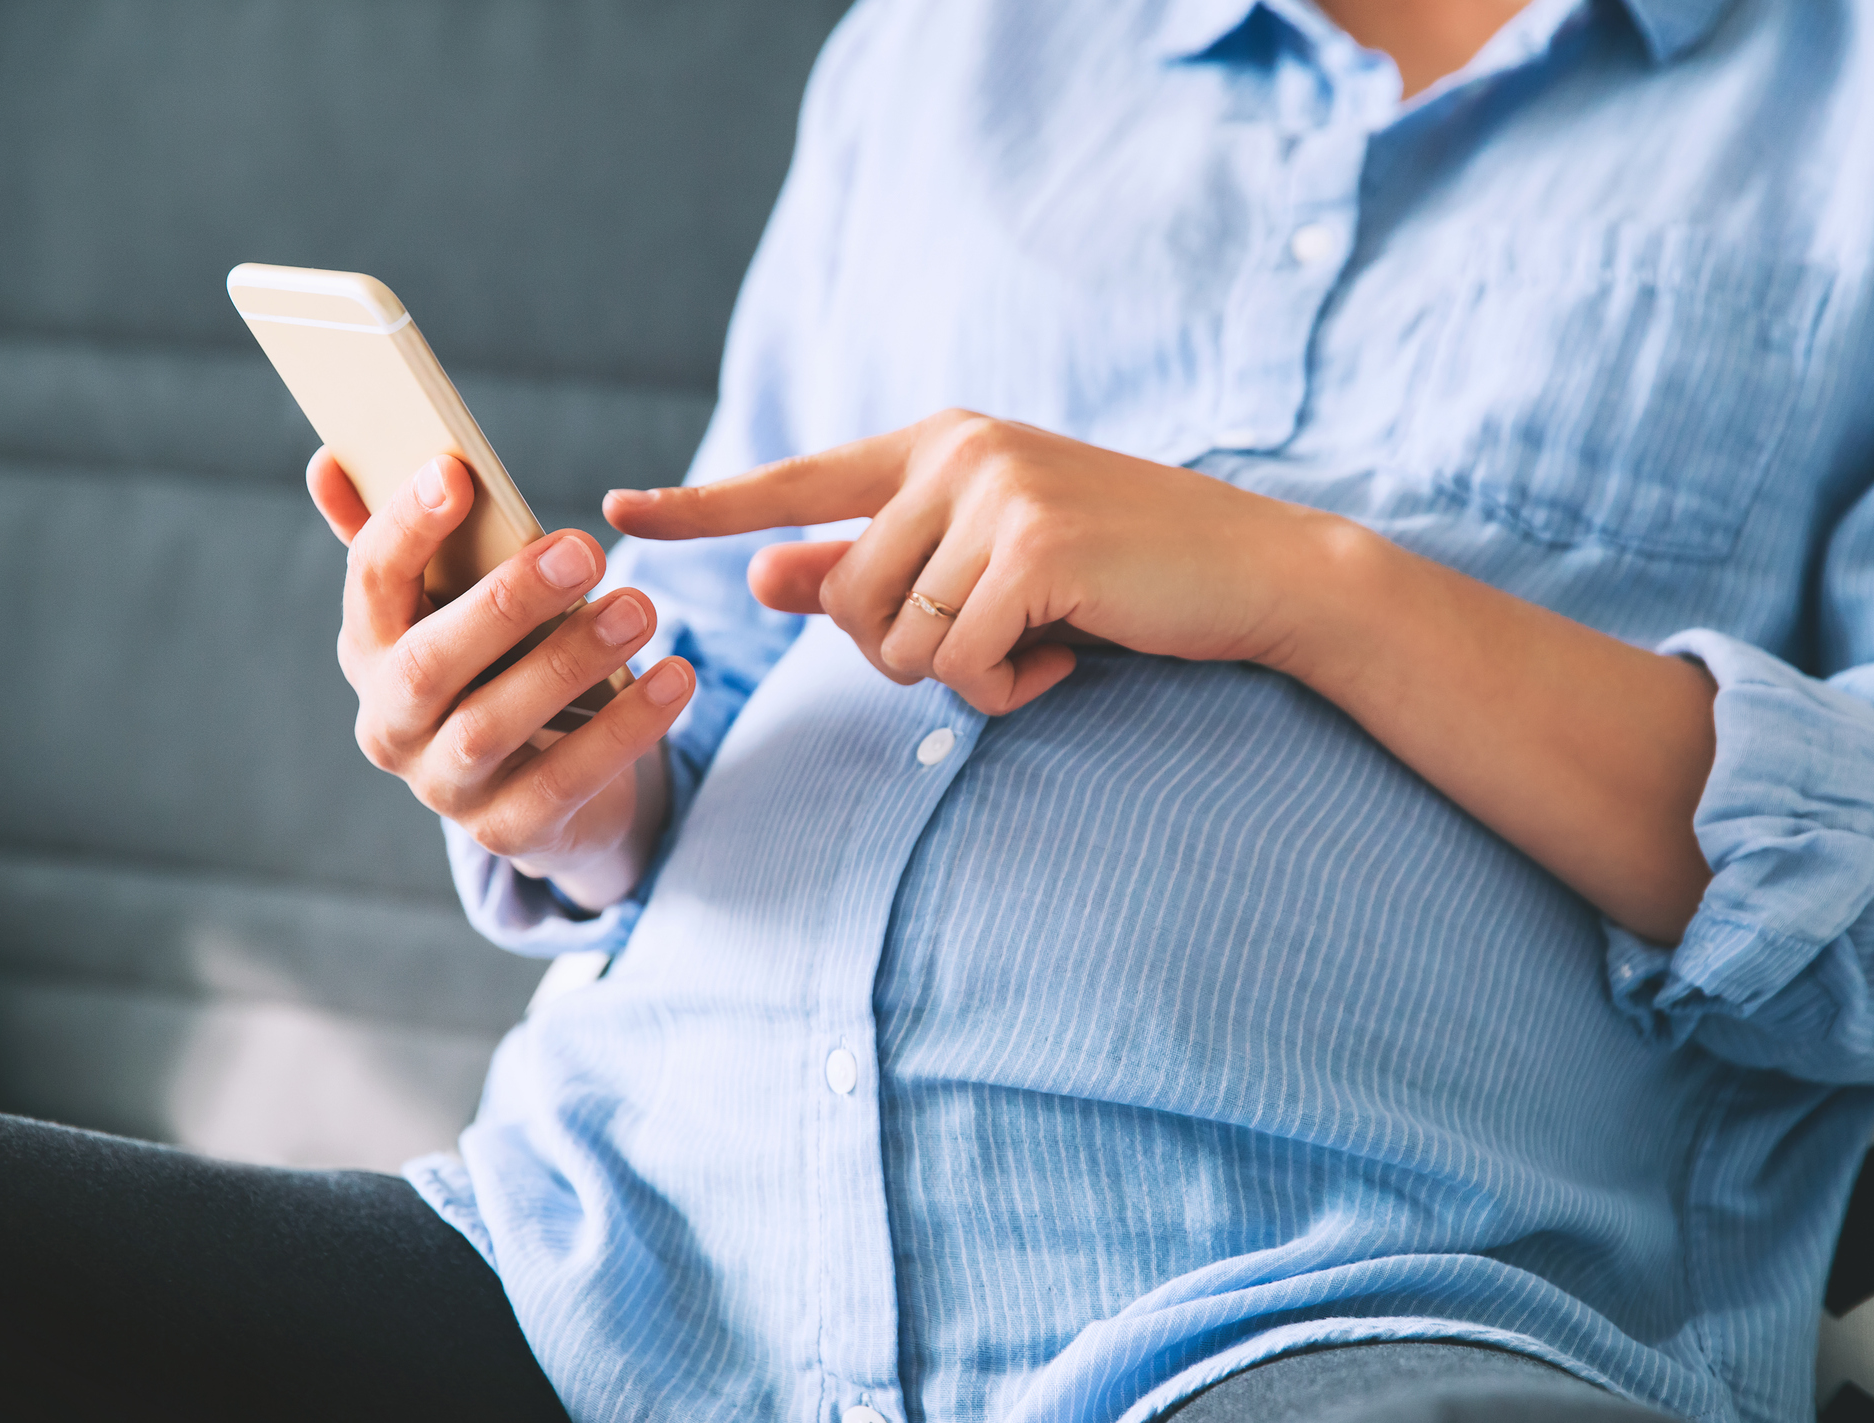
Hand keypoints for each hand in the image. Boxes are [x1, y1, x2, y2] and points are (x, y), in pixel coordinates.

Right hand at [306, 449, 696, 908]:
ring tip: (643, 608)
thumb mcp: (458, 609)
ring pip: (494, 725)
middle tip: (586, 549)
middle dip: (505, 601)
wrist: (546, 795)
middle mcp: (391, 723)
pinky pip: (565, 780)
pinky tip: (676, 678)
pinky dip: (625, 729)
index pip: (370, 583)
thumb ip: (410, 543)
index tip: (455, 471)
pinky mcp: (509, 831)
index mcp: (372, 650)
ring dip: (571, 662)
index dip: (405, 528)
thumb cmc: (500, 670)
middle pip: (430, 662)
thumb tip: (330, 461)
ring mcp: (445, 785)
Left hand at [603, 410, 1340, 714]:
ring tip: (1044, 638)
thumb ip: (875, 564)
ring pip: (896, 641)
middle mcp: (955, 452)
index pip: (795, 479)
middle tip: (997, 639)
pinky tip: (1068, 652)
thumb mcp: (986, 563)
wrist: (1256, 568)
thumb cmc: (1119, 572)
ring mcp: (995, 493)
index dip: (703, 507)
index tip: (617, 514)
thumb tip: (765, 578)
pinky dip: (1008, 686)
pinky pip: (961, 662)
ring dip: (966, 674)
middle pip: (844, 602)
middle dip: (905, 653)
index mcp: (936, 445)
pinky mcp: (1033, 547)